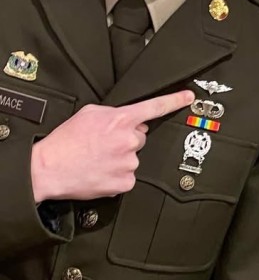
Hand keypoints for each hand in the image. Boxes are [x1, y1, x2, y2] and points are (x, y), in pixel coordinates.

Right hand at [31, 90, 194, 201]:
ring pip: (133, 157)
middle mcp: (128, 140)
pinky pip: (128, 176)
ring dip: (120, 158)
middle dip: (125, 139)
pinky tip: (101, 171)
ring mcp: (128, 163)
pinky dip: (117, 175)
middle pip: (140, 137)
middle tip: (104, 144)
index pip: (155, 107)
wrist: (48, 168)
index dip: (175, 100)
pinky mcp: (124, 182)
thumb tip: (128, 120)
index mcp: (120, 120)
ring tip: (98, 159)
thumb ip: (114, 113)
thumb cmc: (65, 141)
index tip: (189, 97)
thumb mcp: (89, 114)